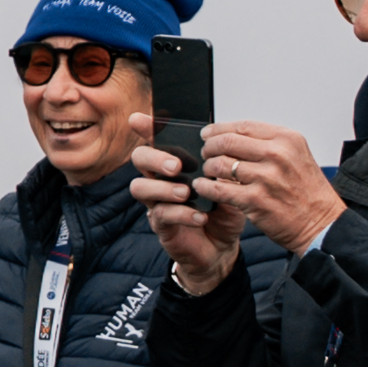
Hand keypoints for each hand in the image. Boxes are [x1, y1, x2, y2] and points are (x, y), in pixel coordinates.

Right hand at [128, 116, 237, 290]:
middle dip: (154, 158)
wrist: (223, 246)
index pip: (157, 139)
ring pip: (140, 187)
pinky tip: (199, 216)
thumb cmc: (222, 210)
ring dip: (163, 188)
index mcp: (176, 162)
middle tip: (176, 166)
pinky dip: (180, 213)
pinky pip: (160, 214)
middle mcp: (160, 179)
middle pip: (139, 158)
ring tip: (186, 193)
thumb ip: (221, 167)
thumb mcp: (228, 184)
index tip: (138, 120)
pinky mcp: (161, 224)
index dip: (146, 127)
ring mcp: (156, 202)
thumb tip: (222, 150)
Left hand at [187, 119, 342, 258]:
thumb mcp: (296, 156)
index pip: (243, 126)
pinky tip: (203, 186)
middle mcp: (277, 155)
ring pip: (220, 163)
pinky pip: (219, 188)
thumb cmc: (308, 193)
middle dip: (210, 147)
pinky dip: (206, 186)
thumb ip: (268, 144)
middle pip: (227, 141)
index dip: (219, 129)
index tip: (208, 134)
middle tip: (206, 153)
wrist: (322, 224)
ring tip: (209, 172)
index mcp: (287, 140)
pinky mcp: (255, 200)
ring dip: (208, 167)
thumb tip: (234, 136)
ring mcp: (266, 178)